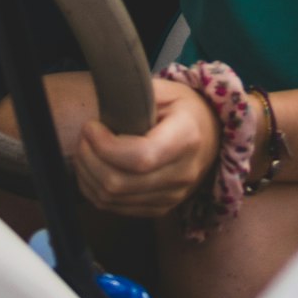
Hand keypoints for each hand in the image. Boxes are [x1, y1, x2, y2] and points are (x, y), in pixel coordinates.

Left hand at [73, 77, 220, 218]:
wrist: (212, 135)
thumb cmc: (184, 108)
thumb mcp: (166, 89)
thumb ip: (136, 94)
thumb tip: (102, 100)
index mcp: (186, 138)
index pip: (140, 157)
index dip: (107, 147)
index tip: (92, 127)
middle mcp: (182, 173)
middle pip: (120, 183)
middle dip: (89, 159)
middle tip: (84, 137)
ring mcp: (172, 196)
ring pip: (113, 199)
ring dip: (88, 175)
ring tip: (85, 150)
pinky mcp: (160, 208)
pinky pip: (116, 208)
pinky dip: (95, 190)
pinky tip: (92, 168)